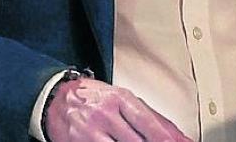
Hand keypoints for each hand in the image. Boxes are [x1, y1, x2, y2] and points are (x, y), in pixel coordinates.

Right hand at [44, 77, 190, 141]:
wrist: (55, 98)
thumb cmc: (91, 98)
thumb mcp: (122, 100)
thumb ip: (152, 118)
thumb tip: (180, 137)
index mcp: (118, 98)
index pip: (146, 121)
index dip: (163, 137)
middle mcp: (104, 114)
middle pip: (135, 141)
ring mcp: (90, 132)